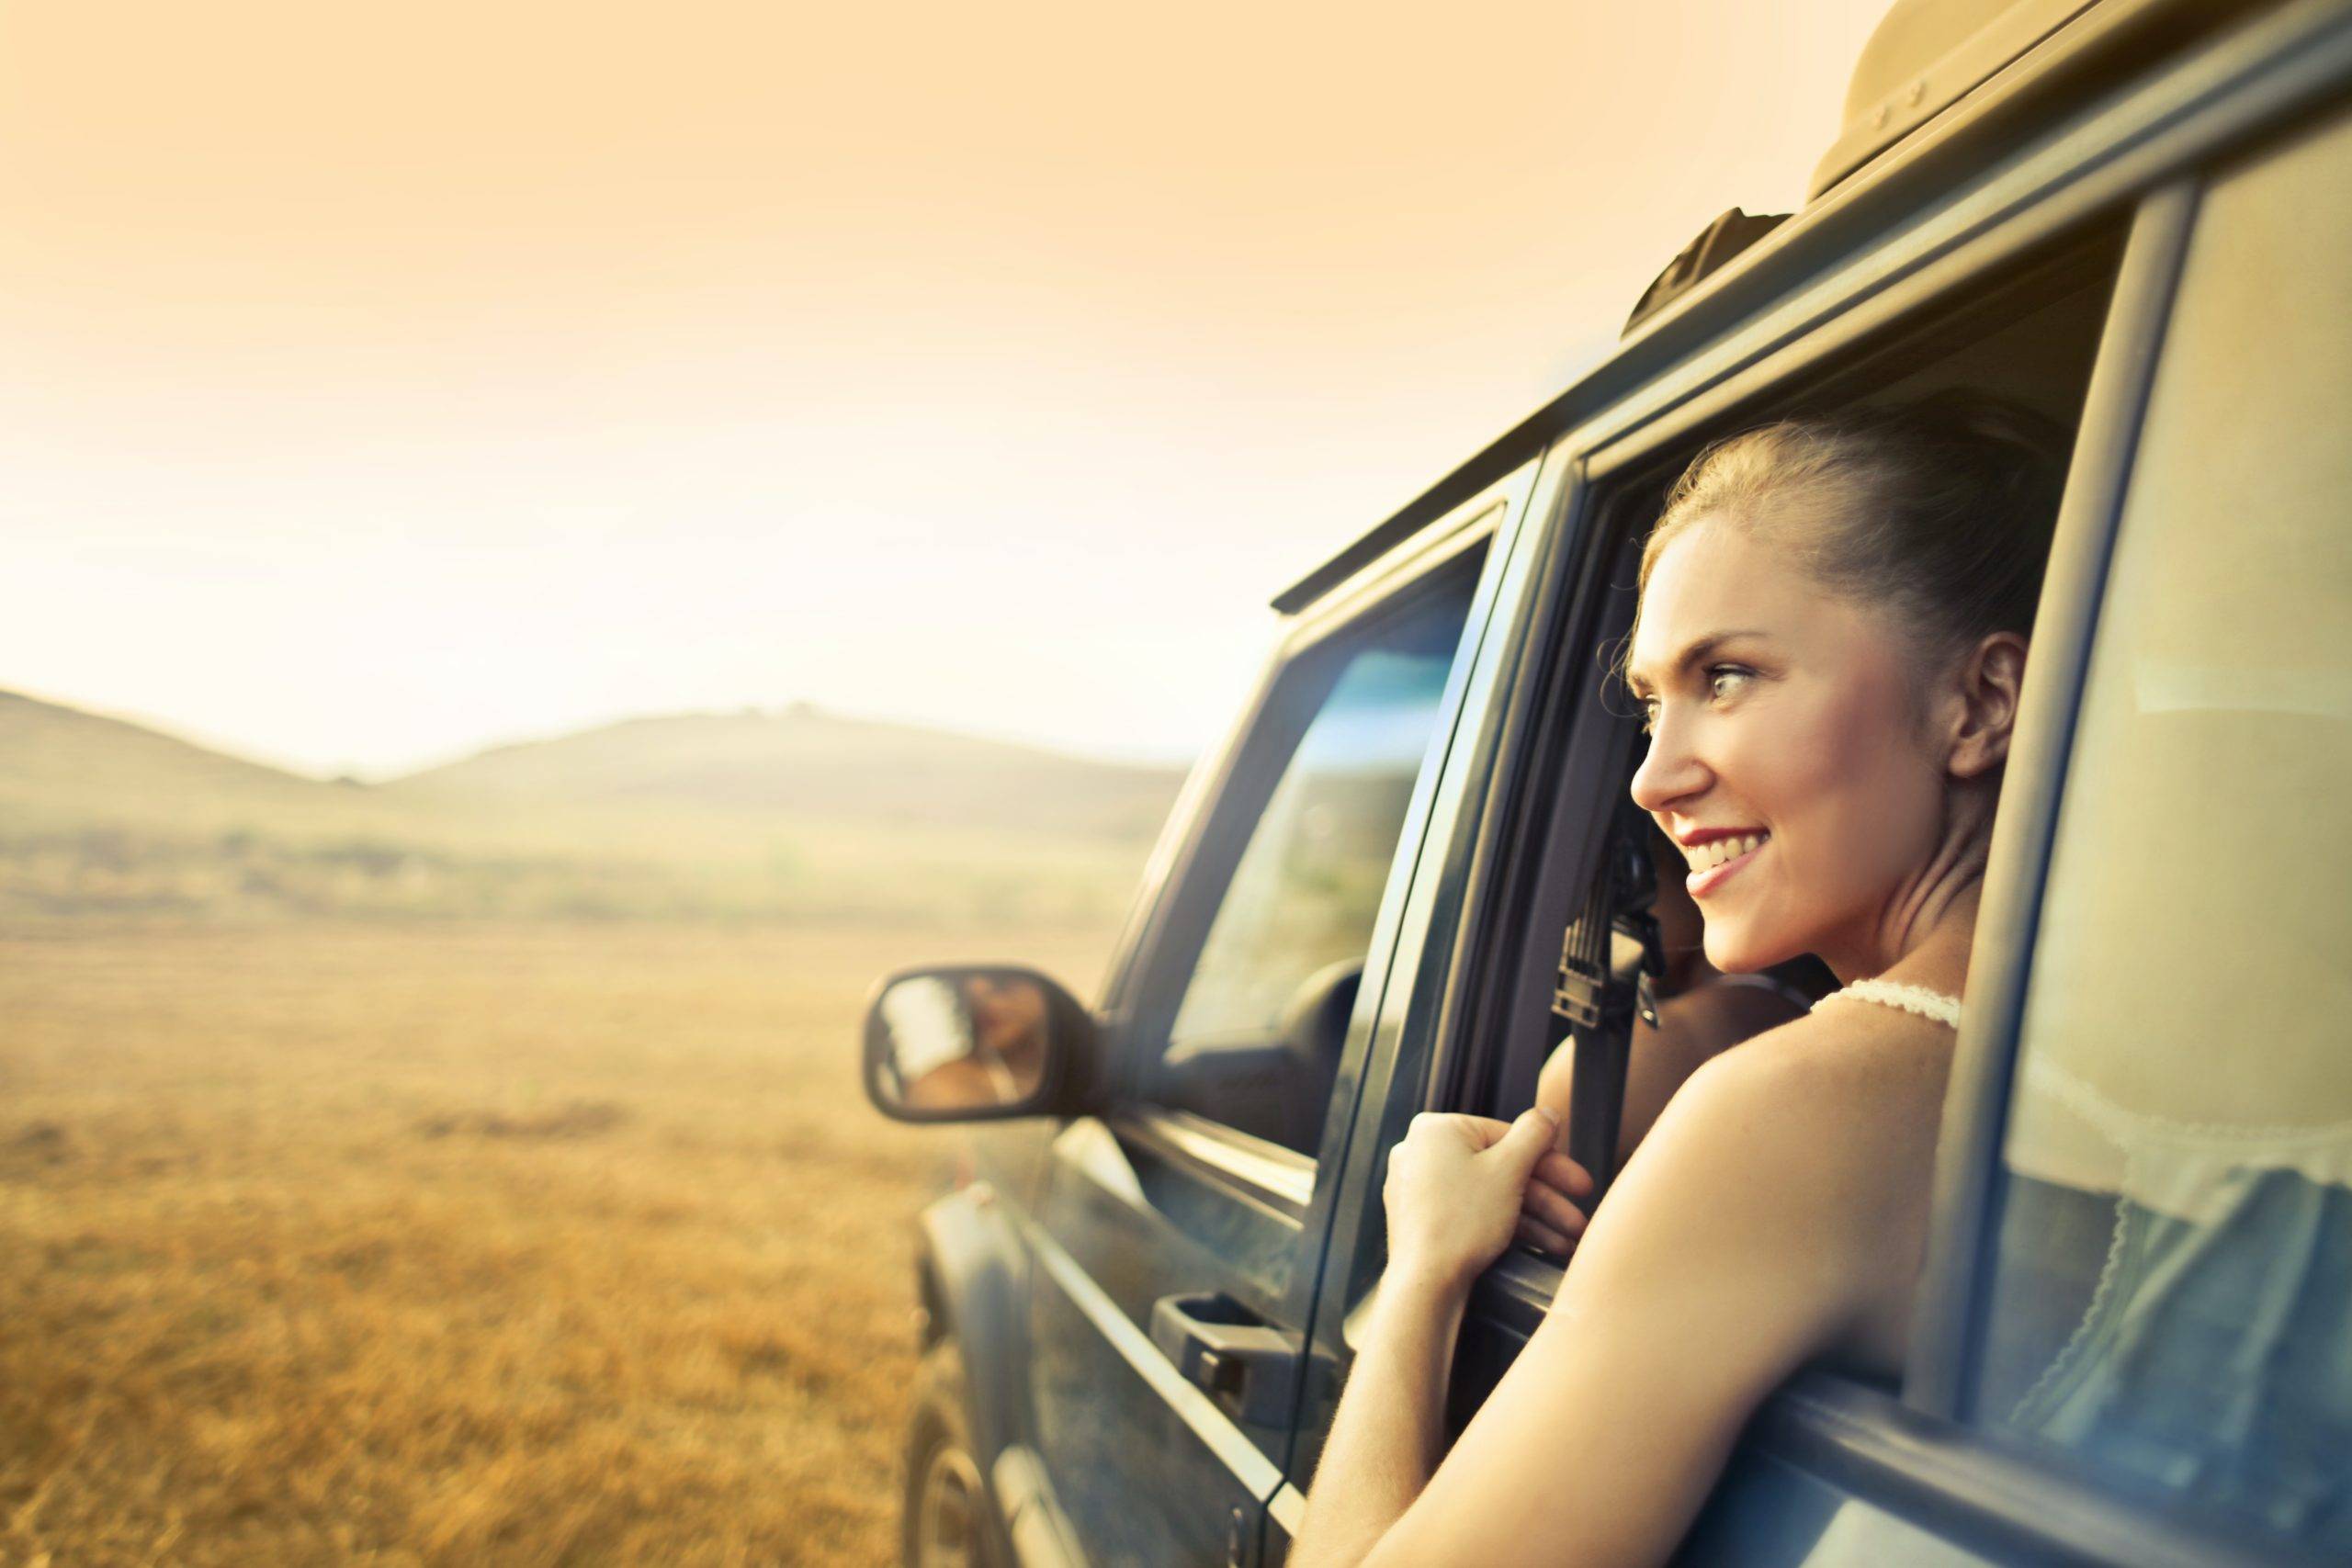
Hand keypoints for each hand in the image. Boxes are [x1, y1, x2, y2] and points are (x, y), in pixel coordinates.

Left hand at [1383, 1109, 1592, 1292]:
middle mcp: (1423, 1153)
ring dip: (1536, 1217)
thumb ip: (1534, 1135)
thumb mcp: (1509, 1170)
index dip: (1551, 1161)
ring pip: (1492, 1194)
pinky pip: (1474, 1212)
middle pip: (1502, 1168)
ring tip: (1568, 1240)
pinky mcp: (1425, 1218)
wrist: (1426, 1283)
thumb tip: (1547, 1114)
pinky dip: (1508, 1225)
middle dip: (1548, 1197)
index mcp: (1436, 1130)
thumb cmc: (1459, 1224)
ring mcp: (1421, 1187)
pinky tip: (1542, 1244)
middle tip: (1578, 1216)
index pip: (1507, 1136)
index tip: (1578, 1181)